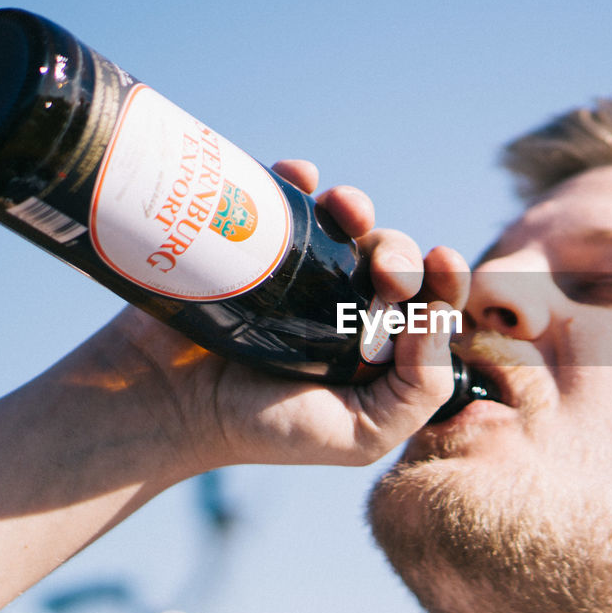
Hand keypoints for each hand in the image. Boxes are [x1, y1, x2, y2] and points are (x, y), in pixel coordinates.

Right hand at [49, 159, 470, 477]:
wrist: (164, 403)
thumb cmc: (262, 427)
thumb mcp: (359, 436)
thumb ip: (419, 393)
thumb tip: (438, 320)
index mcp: (379, 347)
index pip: (430, 304)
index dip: (447, 278)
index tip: (443, 263)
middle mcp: (345, 304)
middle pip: (394, 257)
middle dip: (401, 252)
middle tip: (384, 272)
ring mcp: (300, 270)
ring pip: (348, 221)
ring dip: (359, 205)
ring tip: (348, 210)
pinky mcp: (254, 241)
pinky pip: (284, 195)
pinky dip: (300, 177)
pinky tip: (304, 177)